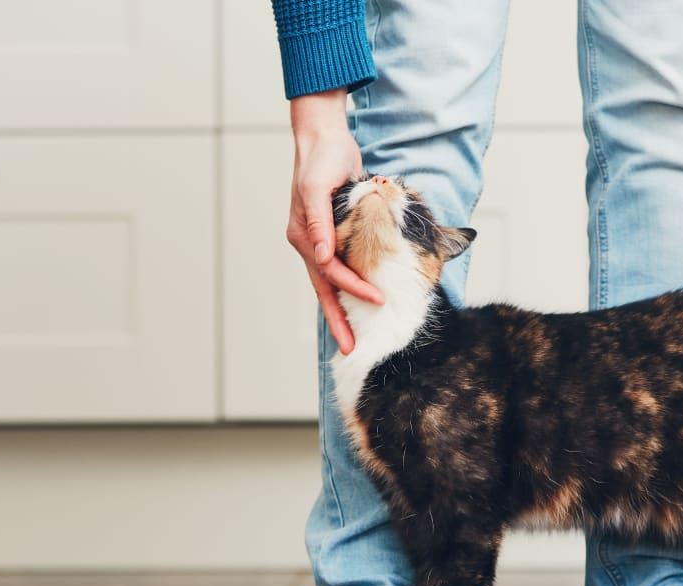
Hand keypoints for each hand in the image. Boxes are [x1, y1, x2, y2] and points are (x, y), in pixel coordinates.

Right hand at [286, 91, 383, 354]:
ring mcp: (319, 241)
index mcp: (304, 235)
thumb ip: (320, 222)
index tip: (377, 300)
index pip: (331, 272)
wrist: (325, 139)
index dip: (354, 288)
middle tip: (349, 350)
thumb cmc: (323, 158)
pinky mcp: (332, 235)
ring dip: (341, 310)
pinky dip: (347, 288)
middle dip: (337, 321)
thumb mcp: (319, 186)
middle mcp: (310, 242)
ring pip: (331, 284)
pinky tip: (355, 303)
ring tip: (350, 337)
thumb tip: (321, 256)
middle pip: (325, 289)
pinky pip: (339, 269)